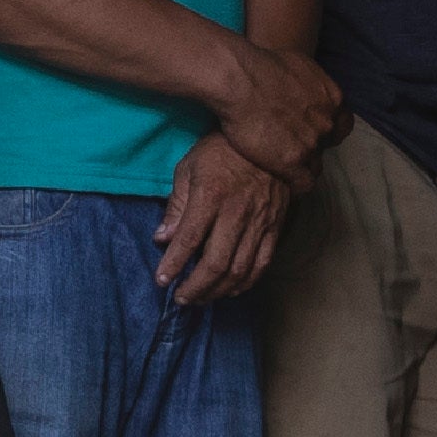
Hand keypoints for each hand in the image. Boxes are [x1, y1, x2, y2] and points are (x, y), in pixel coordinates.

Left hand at [157, 134, 294, 303]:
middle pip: (215, 263)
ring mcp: (259, 222)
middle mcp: (236, 213)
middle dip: (195, 287)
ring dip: (218, 290)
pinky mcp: (275, 227)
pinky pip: (262, 263)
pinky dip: (246, 283)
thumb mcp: (189, 167)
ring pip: (239, 269)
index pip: (189, 238)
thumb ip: (177, 205)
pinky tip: (231, 290)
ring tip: (202, 298)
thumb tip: (162, 238)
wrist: (269, 137)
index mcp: (211, 195)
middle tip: (181, 298)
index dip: (174, 264)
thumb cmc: (221, 150)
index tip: (161, 280)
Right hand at [216, 42, 343, 181]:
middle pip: (325, 145)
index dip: (327, 131)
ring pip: (314, 166)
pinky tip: (282, 182)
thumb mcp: (300, 64)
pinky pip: (303, 184)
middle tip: (287, 145)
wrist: (240, 80)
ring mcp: (312, 145)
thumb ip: (311, 83)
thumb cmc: (262, 64)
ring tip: (280, 165)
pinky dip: (294, 186)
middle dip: (310, 146)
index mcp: (333, 99)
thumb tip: (307, 87)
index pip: (342, 125)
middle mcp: (327, 123)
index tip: (312, 133)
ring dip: (300, 166)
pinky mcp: (293, 163)